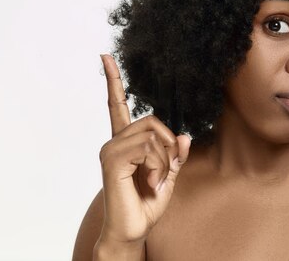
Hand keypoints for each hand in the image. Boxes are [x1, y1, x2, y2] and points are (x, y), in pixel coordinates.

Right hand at [98, 54, 190, 243]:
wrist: (133, 231)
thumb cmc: (147, 203)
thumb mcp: (169, 174)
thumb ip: (175, 154)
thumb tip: (183, 135)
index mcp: (125, 141)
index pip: (116, 105)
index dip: (113, 80)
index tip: (105, 56)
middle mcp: (114, 141)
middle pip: (153, 121)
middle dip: (169, 147)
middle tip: (166, 172)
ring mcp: (111, 150)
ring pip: (153, 136)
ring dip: (165, 161)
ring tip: (157, 182)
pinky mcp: (112, 161)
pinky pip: (148, 149)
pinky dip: (158, 167)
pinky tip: (151, 185)